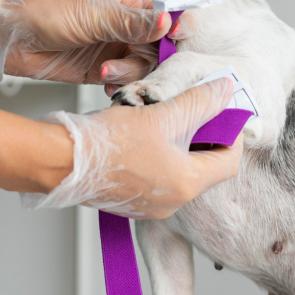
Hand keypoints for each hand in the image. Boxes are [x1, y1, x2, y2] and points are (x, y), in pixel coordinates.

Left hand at [0, 0, 190, 83]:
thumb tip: (168, 19)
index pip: (168, 8)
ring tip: (106, 72)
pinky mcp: (106, 66)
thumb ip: (132, 22)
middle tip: (135, 63)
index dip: (178, 24)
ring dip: (131, 72)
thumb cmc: (43, 13)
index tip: (177, 40)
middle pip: (163, 42)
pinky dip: (121, 84)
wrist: (10, 39)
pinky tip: (104, 82)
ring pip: (147, 64)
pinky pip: (128, 79)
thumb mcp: (92, 16)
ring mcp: (118, 44)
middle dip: (153, 56)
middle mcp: (127, 20)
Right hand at [21, 78, 242, 218]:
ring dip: (180, 144)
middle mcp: (172, 202)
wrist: (61, 160)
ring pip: (180, 170)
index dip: (232, 134)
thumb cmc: (108, 141)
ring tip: (166, 117)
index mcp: (186, 184)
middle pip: (205, 167)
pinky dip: (160, 155)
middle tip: (195, 109)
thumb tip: (225, 89)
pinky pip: (158, 177)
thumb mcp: (162, 113)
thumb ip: (199, 101)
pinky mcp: (132, 200)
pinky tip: (145, 133)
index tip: (224, 112)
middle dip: (204, 136)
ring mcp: (151, 205)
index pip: (230, 161)